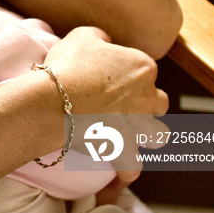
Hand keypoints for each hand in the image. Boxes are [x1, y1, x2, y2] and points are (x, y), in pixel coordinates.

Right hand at [45, 27, 168, 198]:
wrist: (55, 99)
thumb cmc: (68, 66)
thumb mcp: (81, 36)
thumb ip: (99, 36)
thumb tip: (104, 39)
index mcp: (142, 67)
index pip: (144, 68)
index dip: (126, 73)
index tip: (106, 76)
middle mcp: (147, 97)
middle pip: (158, 102)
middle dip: (144, 104)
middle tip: (121, 104)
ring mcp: (138, 126)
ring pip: (158, 135)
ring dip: (146, 135)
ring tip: (128, 135)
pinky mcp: (123, 149)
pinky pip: (133, 168)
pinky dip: (126, 172)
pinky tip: (118, 176)